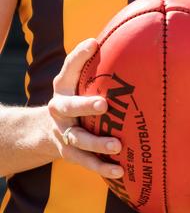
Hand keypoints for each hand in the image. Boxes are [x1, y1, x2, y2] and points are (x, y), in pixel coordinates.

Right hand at [47, 38, 122, 178]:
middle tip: (104, 104)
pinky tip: (120, 171)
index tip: (93, 44)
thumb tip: (107, 41)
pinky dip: (102, 167)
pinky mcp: (71, 153)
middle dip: (84, 106)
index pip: (67, 69)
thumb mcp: (78, 79)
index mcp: (63, 88)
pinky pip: (86, 162)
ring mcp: (64, 133)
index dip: (78, 56)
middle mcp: (59, 110)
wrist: (47, 130)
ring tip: (117, 145)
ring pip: (78, 139)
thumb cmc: (76, 96)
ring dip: (97, 143)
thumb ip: (92, 62)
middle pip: (68, 107)